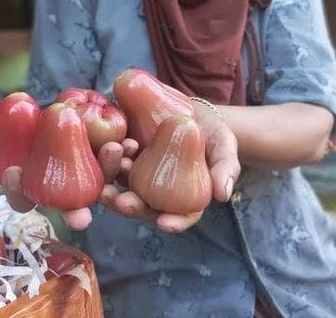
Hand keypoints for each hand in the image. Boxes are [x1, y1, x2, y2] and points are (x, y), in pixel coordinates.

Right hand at [0, 103, 135, 230]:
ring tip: (114, 154)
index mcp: (35, 187)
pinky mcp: (112, 173)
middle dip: (74, 215)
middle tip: (80, 219)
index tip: (13, 173)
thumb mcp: (22, 122)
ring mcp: (90, 186)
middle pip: (67, 210)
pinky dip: (123, 159)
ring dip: (107, 176)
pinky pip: (118, 170)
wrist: (73, 117)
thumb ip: (8, 119)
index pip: (21, 197)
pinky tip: (129, 145)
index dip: (16, 190)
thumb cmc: (39, 128)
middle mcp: (64, 195)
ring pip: (100, 191)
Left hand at [100, 104, 239, 233]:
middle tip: (122, 200)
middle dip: (128, 207)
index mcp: (183, 200)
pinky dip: (110, 158)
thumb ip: (226, 168)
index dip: (173, 223)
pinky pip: (112, 163)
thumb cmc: (213, 133)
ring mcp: (137, 176)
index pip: (179, 218)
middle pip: (141, 207)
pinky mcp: (124, 157)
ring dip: (112, 179)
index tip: (165, 223)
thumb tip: (223, 195)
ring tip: (116, 160)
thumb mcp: (224, 147)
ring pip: (120, 185)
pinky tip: (117, 144)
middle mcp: (156, 193)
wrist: (191, 111)